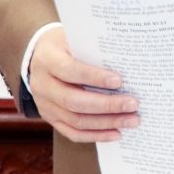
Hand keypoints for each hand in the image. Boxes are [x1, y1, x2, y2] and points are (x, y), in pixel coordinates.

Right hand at [28, 27, 138, 142]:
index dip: (94, 77)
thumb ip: (94, 49)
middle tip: (133, 104)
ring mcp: (45, 105)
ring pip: (76, 120)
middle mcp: (43, 85)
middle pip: (74, 101)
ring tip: (132, 120)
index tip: (119, 81)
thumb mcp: (75, 38)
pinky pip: (73, 132)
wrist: (40, 58)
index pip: (70, 70)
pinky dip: (95, 135)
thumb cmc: (66, 45)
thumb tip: (127, 61)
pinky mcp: (51, 118)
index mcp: (48, 60)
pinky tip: (116, 133)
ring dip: (106, 123)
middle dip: (107, 105)